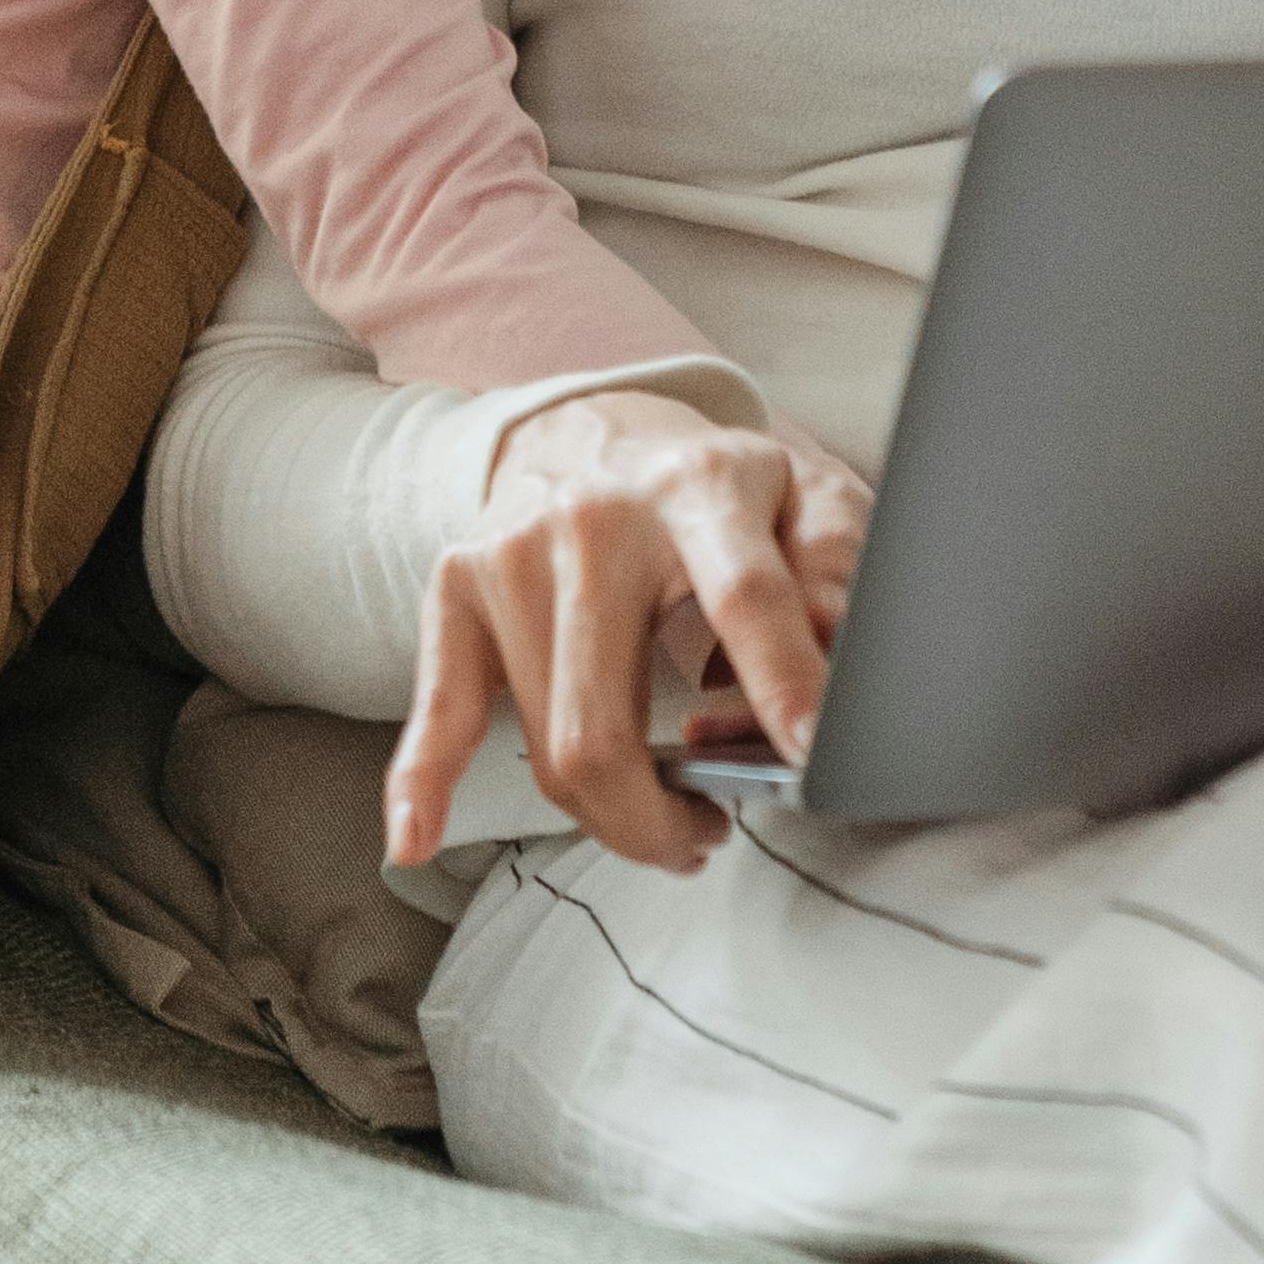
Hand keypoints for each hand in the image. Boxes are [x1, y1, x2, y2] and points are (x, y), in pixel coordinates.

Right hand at [383, 390, 871, 877]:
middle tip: (710, 830)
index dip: (781, 680)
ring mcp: (513, 553)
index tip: (811, 757)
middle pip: (606, 725)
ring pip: (549, 746)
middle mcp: (594, 517)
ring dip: (612, 817)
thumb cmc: (716, 490)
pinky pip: (438, 704)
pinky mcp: (457, 583)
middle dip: (661, 818)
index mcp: (699, 487)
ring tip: (664, 812)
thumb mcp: (805, 499)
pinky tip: (414, 838)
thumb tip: (848, 667)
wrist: (594, 425)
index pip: (744, 594)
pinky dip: (421, 781)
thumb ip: (841, 575)